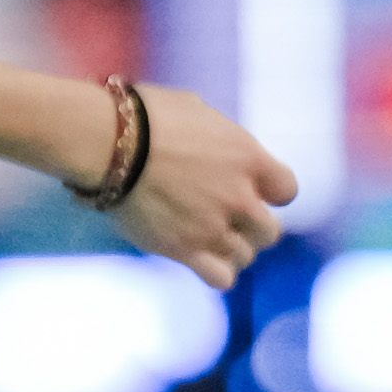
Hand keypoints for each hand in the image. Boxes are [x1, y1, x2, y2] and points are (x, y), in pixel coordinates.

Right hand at [110, 83, 298, 285]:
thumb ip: (221, 139)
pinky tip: (198, 259)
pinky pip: (222, 278)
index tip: (247, 190)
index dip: (268, 193)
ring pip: (246, 256)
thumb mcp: (197, 113)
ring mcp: (213, 226)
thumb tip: (218, 148)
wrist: (105, 141)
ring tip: (205, 238)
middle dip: (249, 226)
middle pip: (269, 231)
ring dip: (230, 249)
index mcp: (249, 158)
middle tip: (223, 218)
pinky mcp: (184, 250)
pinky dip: (216, 272)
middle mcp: (240, 196)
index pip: (286, 190)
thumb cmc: (143, 117)